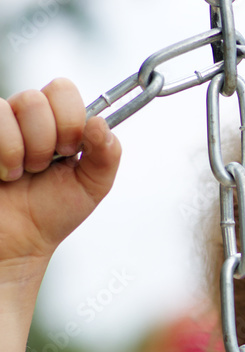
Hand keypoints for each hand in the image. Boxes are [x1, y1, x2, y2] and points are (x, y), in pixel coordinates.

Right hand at [0, 78, 120, 279]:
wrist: (18, 241)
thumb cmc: (50, 213)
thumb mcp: (92, 185)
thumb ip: (107, 153)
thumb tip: (100, 122)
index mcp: (56, 124)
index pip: (63, 90)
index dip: (71, 119)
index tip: (71, 151)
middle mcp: (24, 118)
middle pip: (40, 96)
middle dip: (51, 138)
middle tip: (45, 165)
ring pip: (21, 103)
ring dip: (28, 149)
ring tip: (23, 173)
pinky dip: (6, 154)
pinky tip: (4, 173)